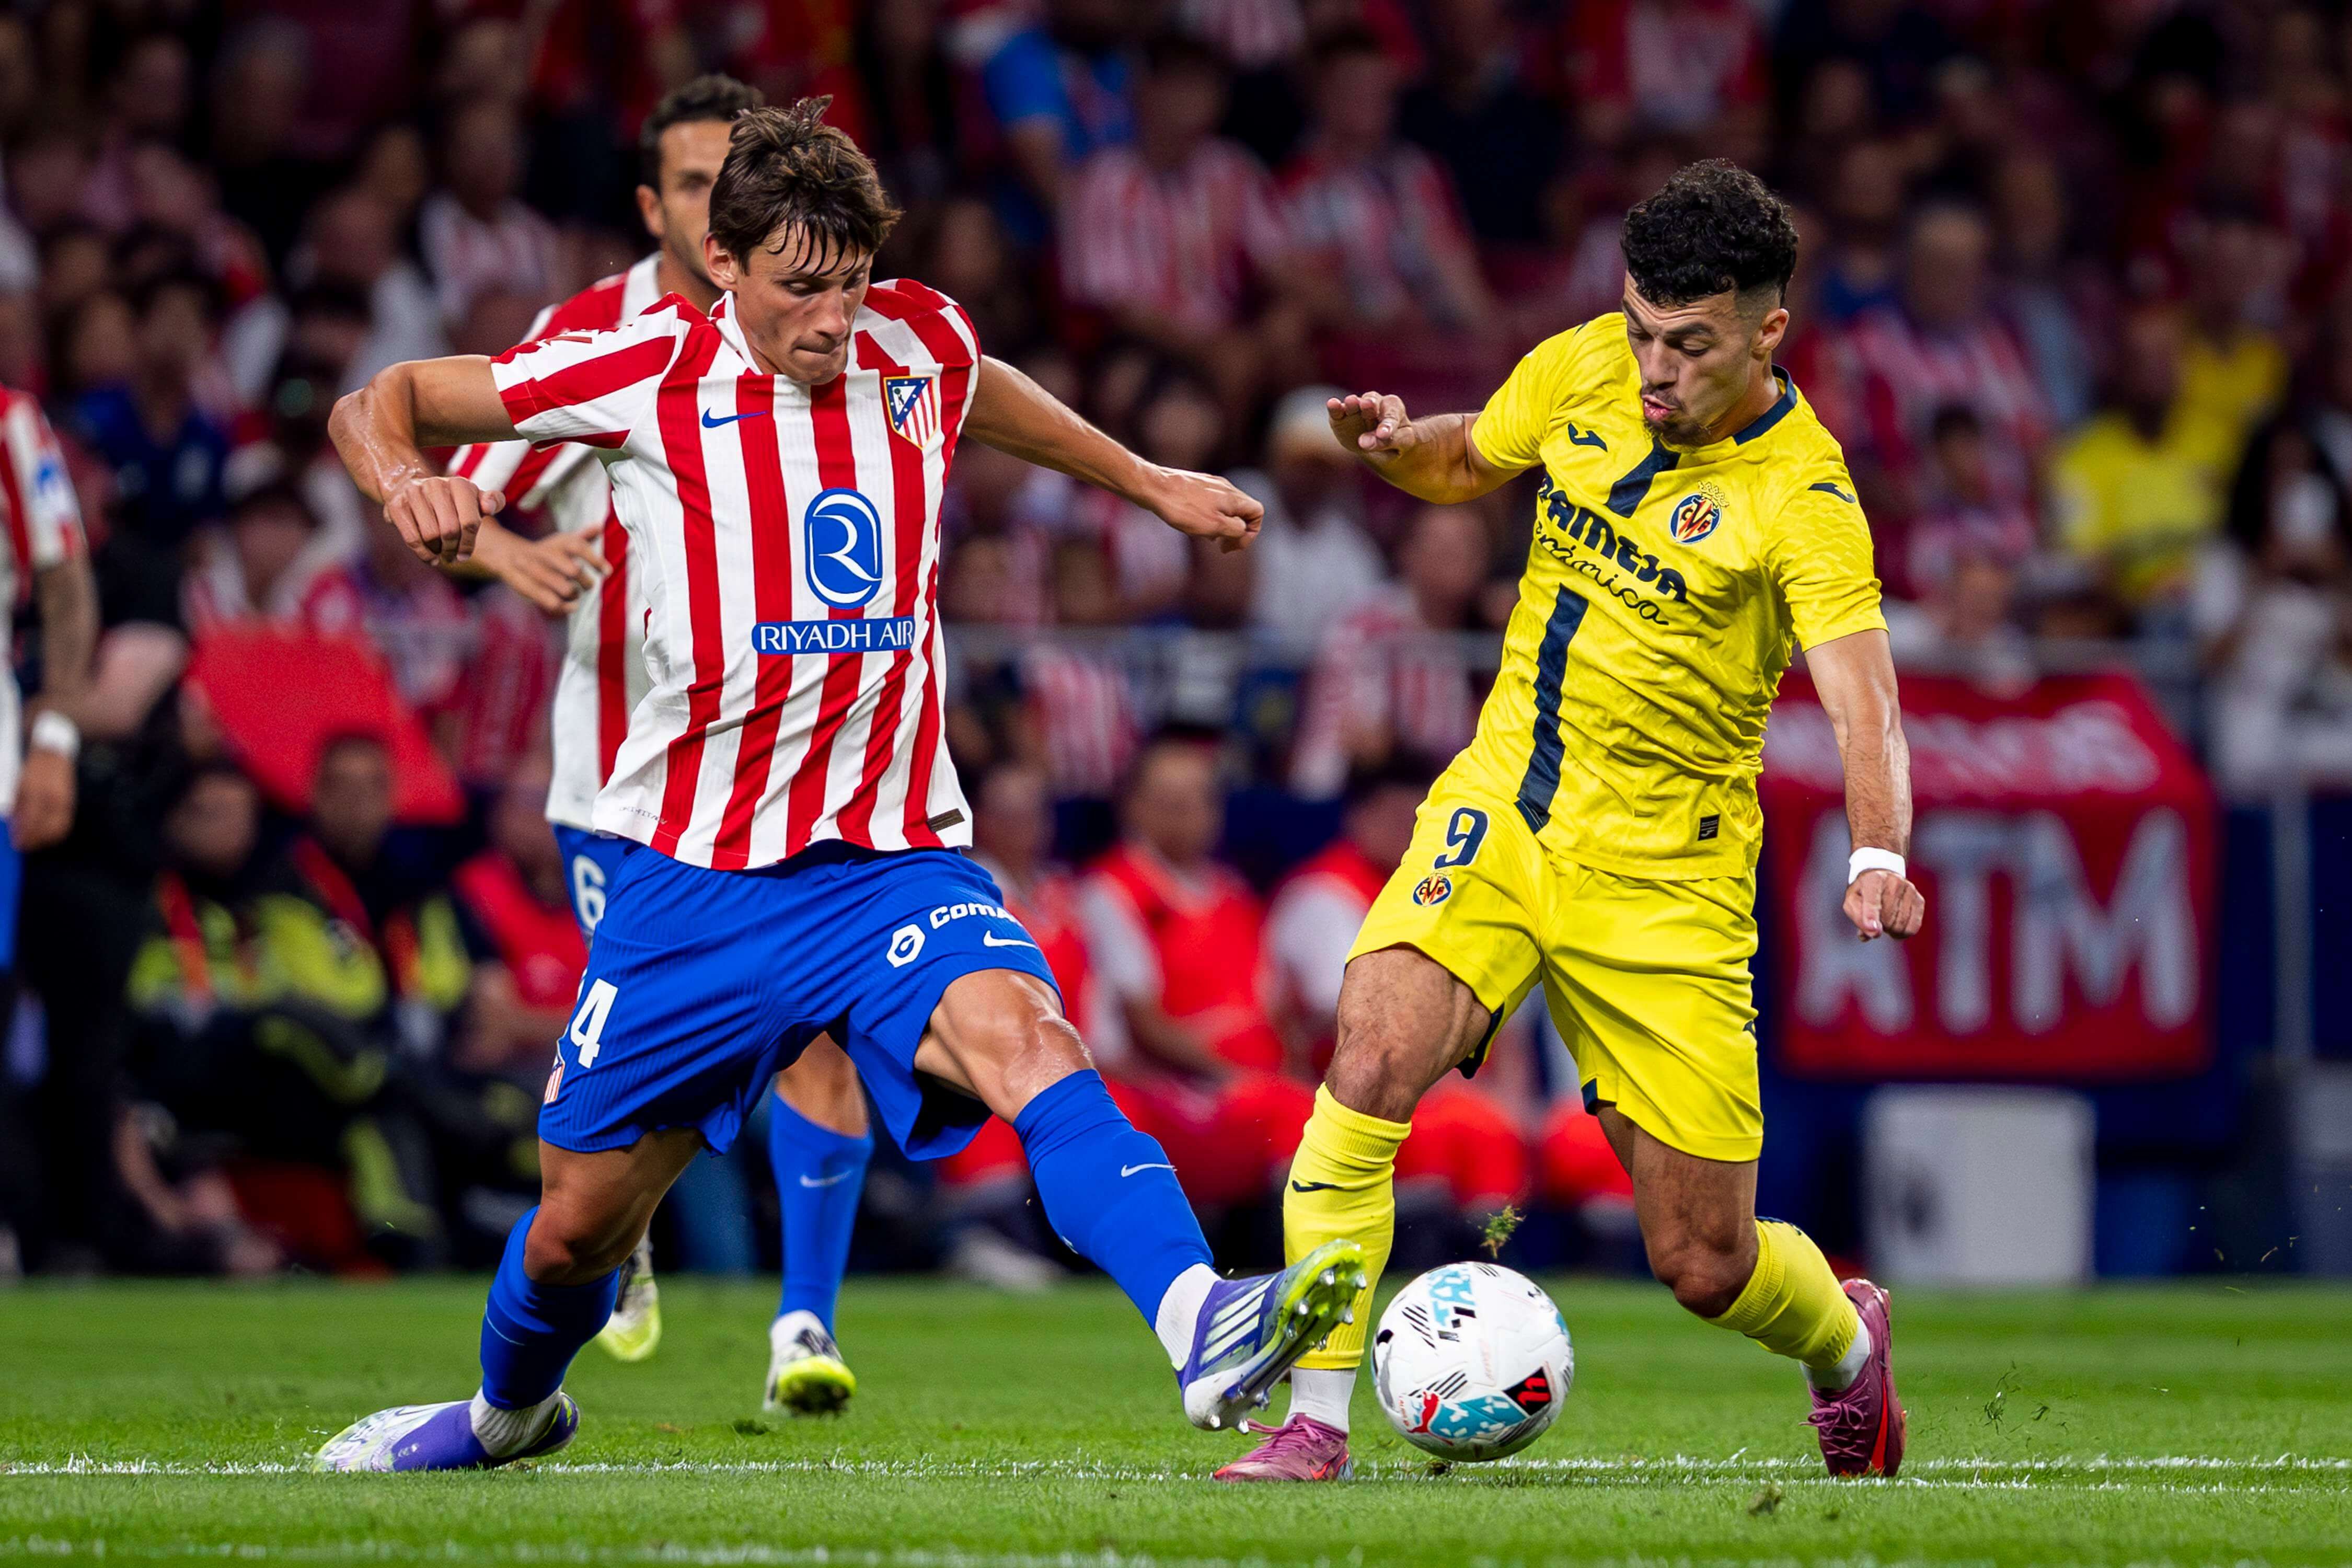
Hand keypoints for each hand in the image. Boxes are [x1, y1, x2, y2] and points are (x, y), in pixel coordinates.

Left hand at [12, 746, 72, 849]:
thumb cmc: (31, 770)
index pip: (32, 820)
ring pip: (57, 829)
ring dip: (45, 839)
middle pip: (46, 828)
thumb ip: (18, 806)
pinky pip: (64, 824)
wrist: (52, 754)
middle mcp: (53, 798)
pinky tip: (45, 836)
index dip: (24, 835)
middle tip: (23, 846)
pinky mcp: (69, 803)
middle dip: (34, 840)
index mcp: (37, 791)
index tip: (16, 843)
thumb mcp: (18, 786)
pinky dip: (55, 833)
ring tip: (33, 843)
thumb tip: (15, 826)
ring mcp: (64, 801)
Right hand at [386, 474, 502, 565]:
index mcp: (460, 484)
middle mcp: (436, 485)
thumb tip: (490, 507)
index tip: (465, 555)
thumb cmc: (451, 500)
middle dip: (453, 549)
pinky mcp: (397, 505)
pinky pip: (412, 538)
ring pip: (431, 535)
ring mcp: (415, 493)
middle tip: (452, 557)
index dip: (468, 543)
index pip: (469, 522)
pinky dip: (423, 554)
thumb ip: (492, 501)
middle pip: (450, 531)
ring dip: (438, 551)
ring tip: (441, 554)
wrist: (410, 487)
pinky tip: (430, 558)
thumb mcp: (473, 499)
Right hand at [478, 522, 607, 614]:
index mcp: (557, 543)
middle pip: (574, 570)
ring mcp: (538, 573)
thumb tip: (600, 526)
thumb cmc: (545, 551)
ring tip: (574, 592)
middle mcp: (548, 556)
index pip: (579, 547)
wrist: (510, 557)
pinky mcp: (530, 589)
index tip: (608, 572)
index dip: (595, 560)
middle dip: (586, 582)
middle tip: (588, 585)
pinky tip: (572, 606)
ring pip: (566, 589)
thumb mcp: (561, 541)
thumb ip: (582, 536)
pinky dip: (566, 607)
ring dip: (575, 593)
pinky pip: (554, 603)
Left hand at [1145, 466, 1262, 553]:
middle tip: (1222, 546)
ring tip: (1207, 537)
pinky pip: (1212, 503)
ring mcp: (1211, 485)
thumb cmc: (1183, 508)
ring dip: (1222, 525)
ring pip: (1227, 508)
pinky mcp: (1197, 485)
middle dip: (1236, 531)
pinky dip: (1210, 517)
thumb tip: (1242, 530)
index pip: (1258, 513)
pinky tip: (1194, 524)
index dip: (1251, 532)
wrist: (1154, 487)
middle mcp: (1226, 488)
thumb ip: (1235, 529)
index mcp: (1233, 497)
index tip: (1233, 545)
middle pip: (1243, 511)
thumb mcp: (1214, 526)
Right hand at [1327, 390, 1420, 457]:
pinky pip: (1337, 410)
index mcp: (1395, 409)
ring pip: (1355, 403)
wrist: (1378, 448)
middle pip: (1373, 402)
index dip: (1387, 426)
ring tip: (1351, 401)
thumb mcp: (1399, 444)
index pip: (1392, 417)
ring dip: (1353, 403)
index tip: (1382, 435)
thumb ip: (1385, 442)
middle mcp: (1375, 404)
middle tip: (1368, 404)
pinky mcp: (1340, 416)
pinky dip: (1334, 407)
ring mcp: (1356, 409)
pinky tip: (1332, 403)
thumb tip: (1365, 442)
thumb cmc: (1394, 443)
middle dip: (1370, 405)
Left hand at [1844, 868, 1924, 941]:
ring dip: (1890, 929)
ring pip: (1900, 926)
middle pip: (1887, 920)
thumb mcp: (1852, 901)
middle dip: (1879, 926)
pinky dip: (1902, 932)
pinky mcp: (1919, 900)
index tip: (1875, 930)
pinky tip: (1896, 924)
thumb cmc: (1864, 892)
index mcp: (1873, 880)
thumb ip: (1858, 917)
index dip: (1872, 917)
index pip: (1873, 902)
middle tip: (1875, 918)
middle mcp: (1894, 882)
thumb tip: (1874, 933)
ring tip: (1885, 919)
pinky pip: (1913, 928)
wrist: (1882, 878)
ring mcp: (1909, 890)